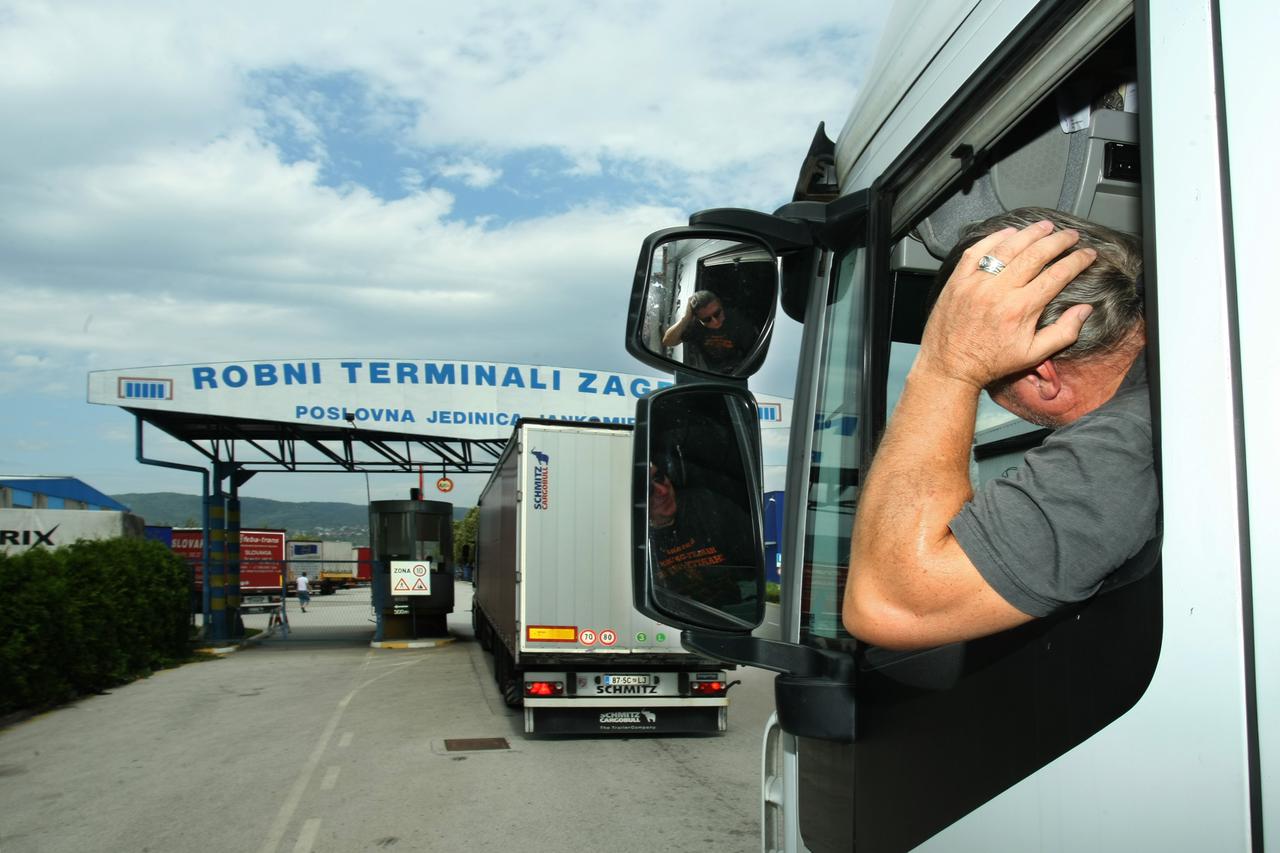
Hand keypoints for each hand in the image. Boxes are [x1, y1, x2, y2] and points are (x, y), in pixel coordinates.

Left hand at [916, 220, 1097, 388]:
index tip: (1088, 254)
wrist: (950, 366)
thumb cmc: (991, 362)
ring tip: (1045, 227)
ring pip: (1007, 247)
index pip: (1057, 275)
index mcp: (1020, 309)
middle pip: (1035, 254)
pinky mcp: (957, 280)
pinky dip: (994, 238)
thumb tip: (1085, 310)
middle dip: (1058, 241)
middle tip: (1071, 235)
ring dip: (1030, 233)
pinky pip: (977, 251)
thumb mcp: (1033, 354)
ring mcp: (976, 283)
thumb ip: (1063, 332)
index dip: (1077, 261)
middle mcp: (998, 291)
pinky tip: (1009, 232)